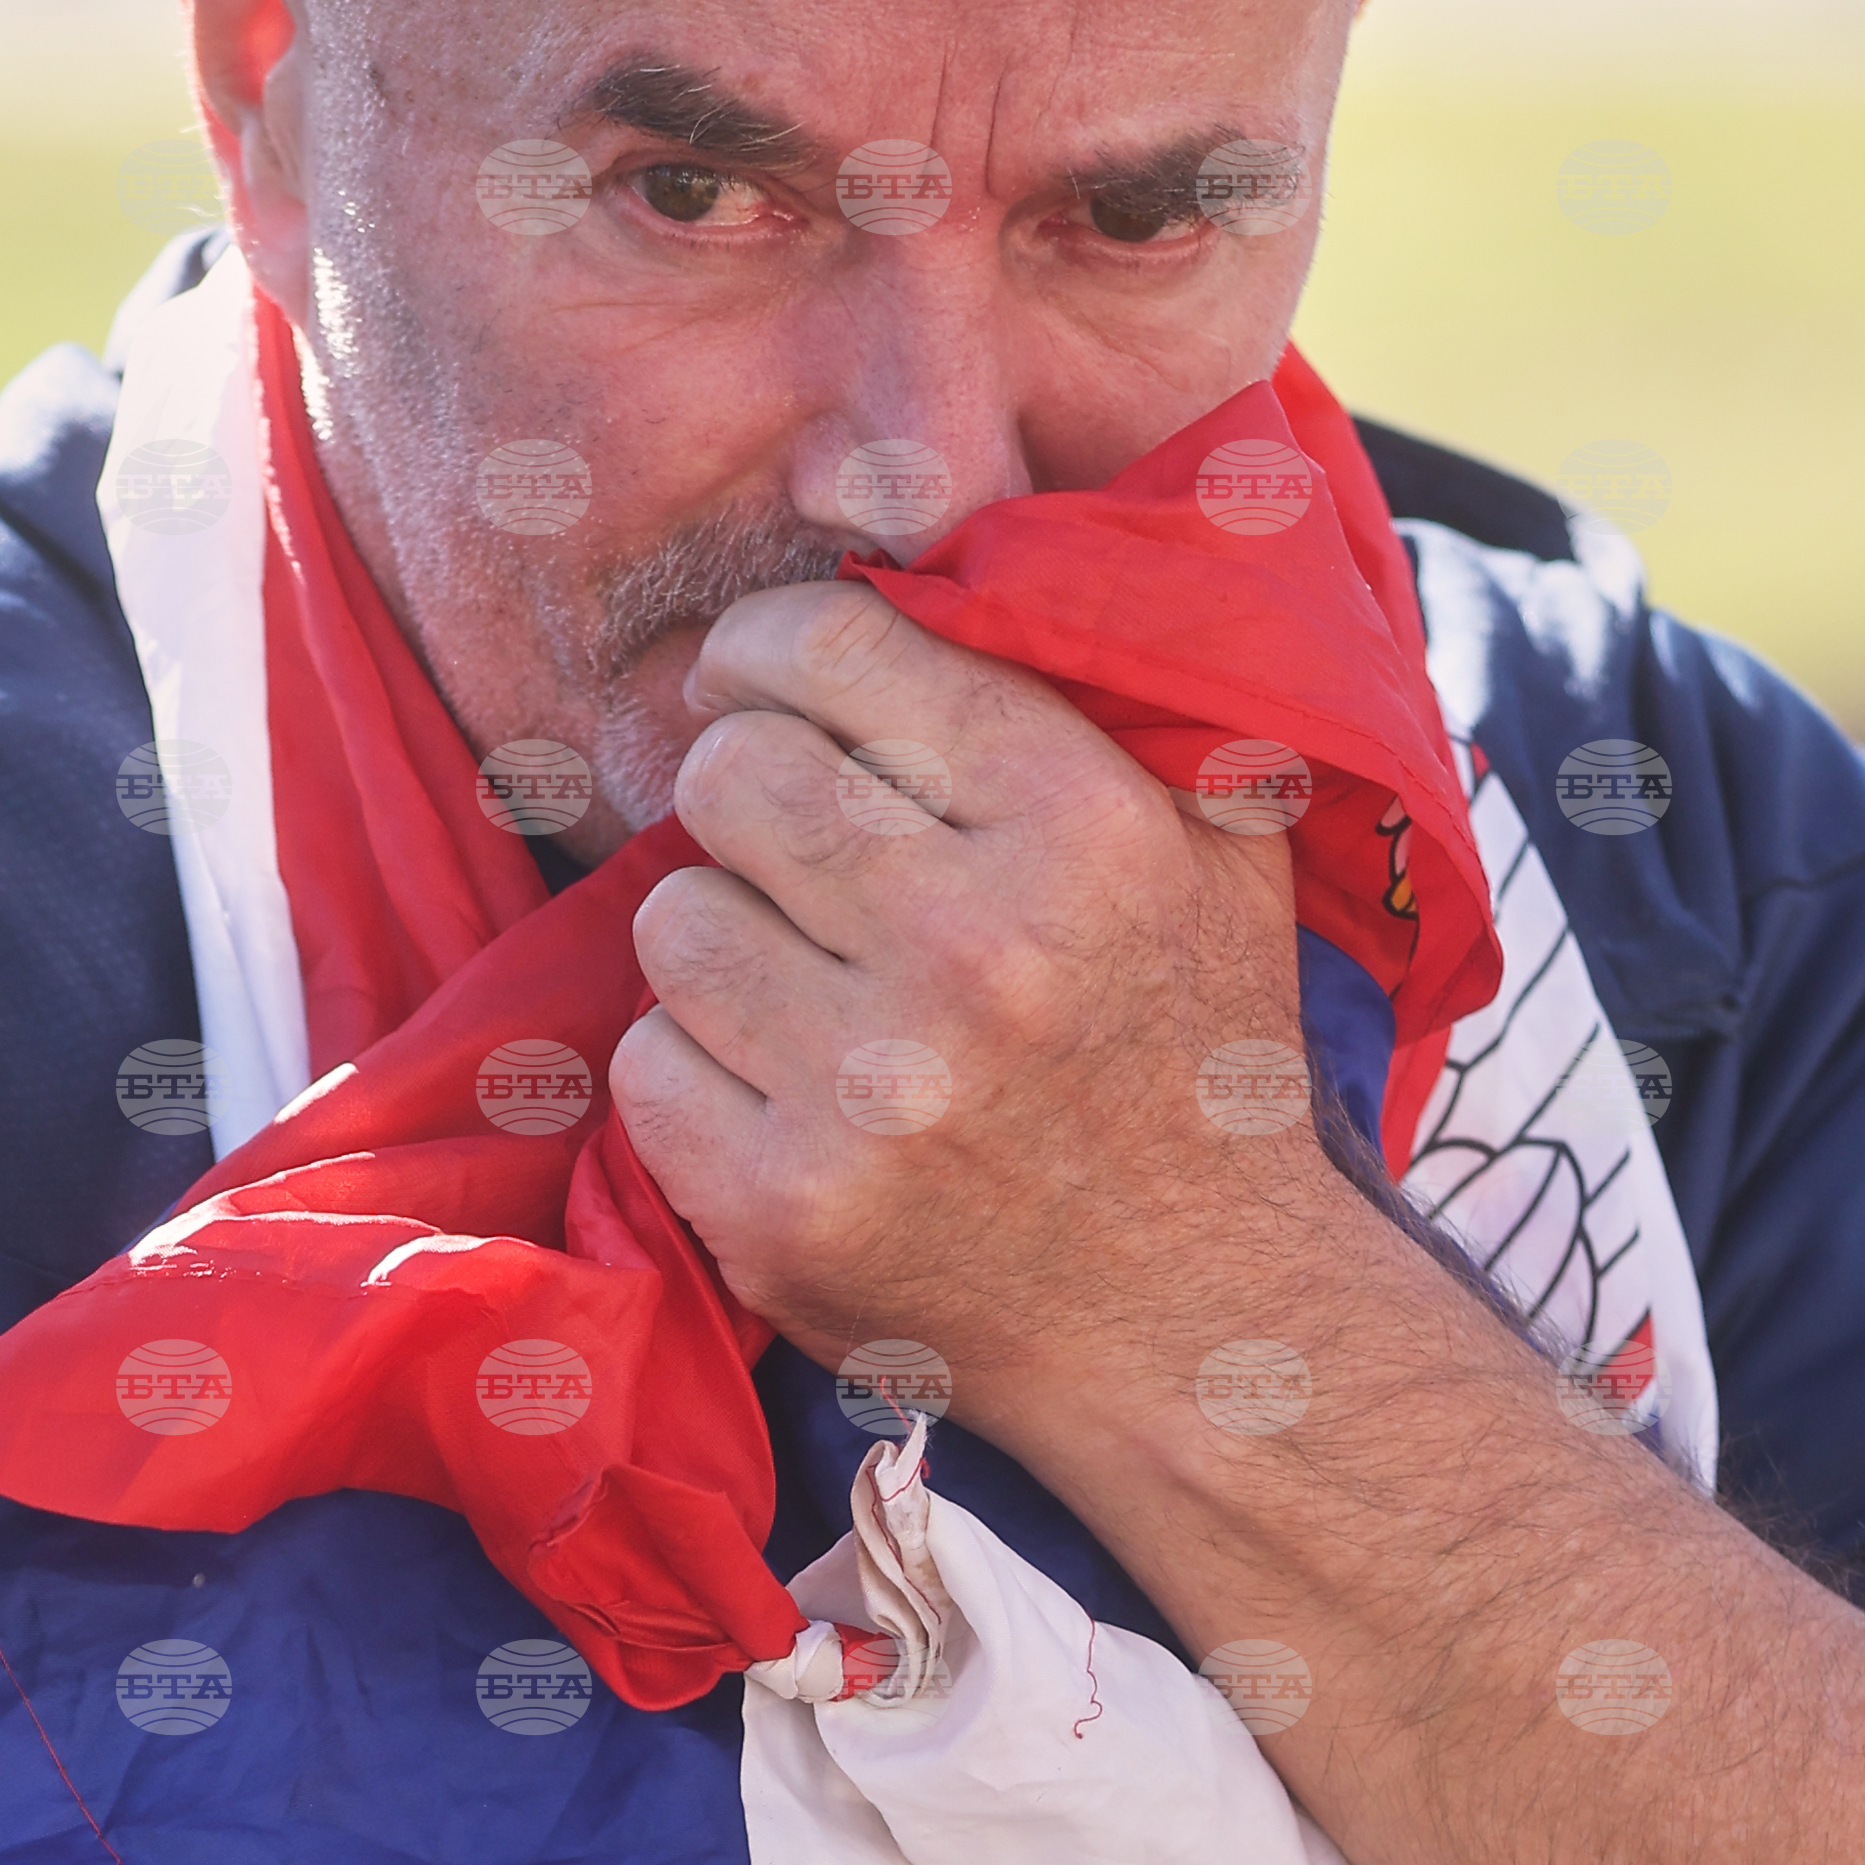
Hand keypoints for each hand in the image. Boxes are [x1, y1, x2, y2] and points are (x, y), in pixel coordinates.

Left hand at [609, 582, 1331, 1439]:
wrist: (1202, 1326)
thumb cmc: (1197, 1062)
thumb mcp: (1218, 848)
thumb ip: (1114, 691)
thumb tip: (970, 538)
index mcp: (1086, 826)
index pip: (839, 650)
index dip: (768, 652)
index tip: (758, 682)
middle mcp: (980, 946)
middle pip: (733, 775)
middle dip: (743, 800)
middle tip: (788, 852)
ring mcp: (875, 1085)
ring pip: (673, 919)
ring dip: (721, 944)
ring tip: (808, 990)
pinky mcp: (787, 1204)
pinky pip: (647, 1065)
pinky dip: (698, 1077)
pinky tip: (790, 1098)